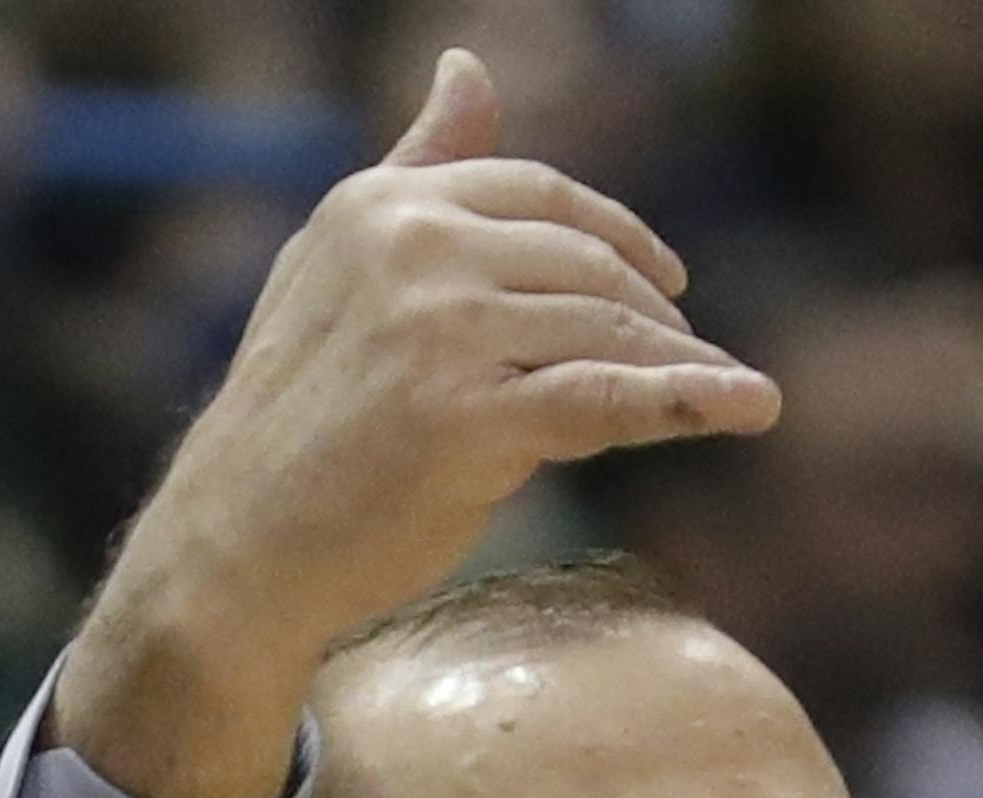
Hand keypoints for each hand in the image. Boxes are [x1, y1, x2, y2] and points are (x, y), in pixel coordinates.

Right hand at [57, 48, 778, 797]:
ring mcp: (441, 332)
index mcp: (383, 204)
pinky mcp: (466, 420)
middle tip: (697, 352)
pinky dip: (686, 403)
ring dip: (683, 362)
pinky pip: (604, 400)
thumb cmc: (291, 421)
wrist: (239, 545)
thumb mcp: (341, 267)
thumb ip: (419, 169)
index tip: (668, 280)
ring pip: (602, 330)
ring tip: (738, 395)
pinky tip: (744, 409)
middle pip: (582, 261)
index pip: (536, 195)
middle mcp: (414, 249)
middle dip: (654, 308)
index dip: (616, 234)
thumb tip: (469, 67)